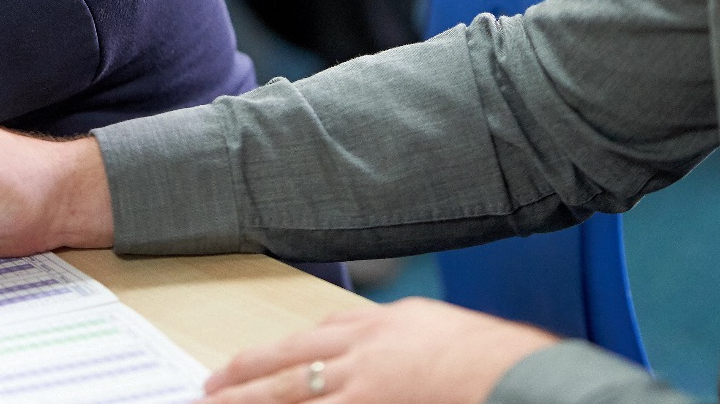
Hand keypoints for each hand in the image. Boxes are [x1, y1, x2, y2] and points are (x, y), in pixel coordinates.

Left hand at [202, 298, 557, 403]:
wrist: (508, 373)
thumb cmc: (491, 357)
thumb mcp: (440, 330)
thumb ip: (410, 338)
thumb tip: (404, 350)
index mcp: (382, 324)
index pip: (321, 333)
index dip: (285, 350)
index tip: (260, 361)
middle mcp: (361, 349)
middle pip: (287, 359)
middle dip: (246, 374)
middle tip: (211, 387)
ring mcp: (358, 384)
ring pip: (287, 391)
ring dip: (247, 401)